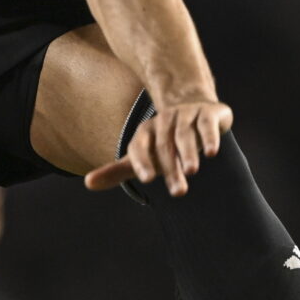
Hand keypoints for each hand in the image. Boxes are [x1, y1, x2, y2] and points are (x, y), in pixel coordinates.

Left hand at [82, 98, 233, 198]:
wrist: (192, 107)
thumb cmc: (163, 141)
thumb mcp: (140, 156)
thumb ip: (116, 171)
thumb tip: (87, 184)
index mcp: (146, 132)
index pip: (139, 147)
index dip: (142, 162)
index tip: (146, 180)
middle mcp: (164, 121)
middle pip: (164, 147)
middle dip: (171, 169)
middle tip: (178, 193)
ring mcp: (186, 115)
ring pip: (184, 134)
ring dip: (188, 153)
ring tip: (191, 171)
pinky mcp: (208, 112)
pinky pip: (207, 124)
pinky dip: (210, 137)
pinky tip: (212, 153)